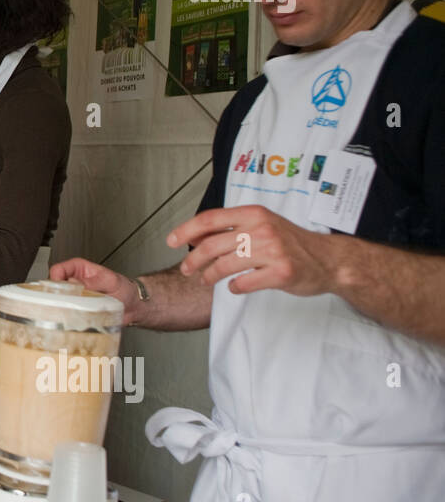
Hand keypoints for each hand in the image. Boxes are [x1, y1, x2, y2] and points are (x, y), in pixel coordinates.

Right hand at [50, 258, 142, 324]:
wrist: (133, 306)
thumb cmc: (124, 288)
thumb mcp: (109, 281)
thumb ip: (92, 282)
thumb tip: (74, 283)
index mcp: (78, 268)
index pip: (58, 270)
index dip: (56, 280)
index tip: (63, 290)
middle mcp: (73, 282)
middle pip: (53, 287)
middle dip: (57, 296)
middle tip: (67, 303)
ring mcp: (74, 297)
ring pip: (57, 302)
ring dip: (62, 308)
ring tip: (73, 312)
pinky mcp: (77, 310)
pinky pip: (66, 313)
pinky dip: (68, 317)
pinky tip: (75, 319)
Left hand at [169, 205, 334, 296]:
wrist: (329, 260)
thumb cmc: (291, 242)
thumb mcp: (261, 225)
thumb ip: (230, 228)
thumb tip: (194, 236)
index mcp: (254, 214)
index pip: (210, 219)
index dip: (186, 230)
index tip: (171, 241)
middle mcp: (261, 229)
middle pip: (212, 245)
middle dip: (193, 260)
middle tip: (186, 269)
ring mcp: (272, 251)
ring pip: (225, 265)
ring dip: (210, 275)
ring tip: (206, 280)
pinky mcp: (281, 273)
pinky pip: (244, 283)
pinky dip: (234, 287)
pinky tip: (234, 286)